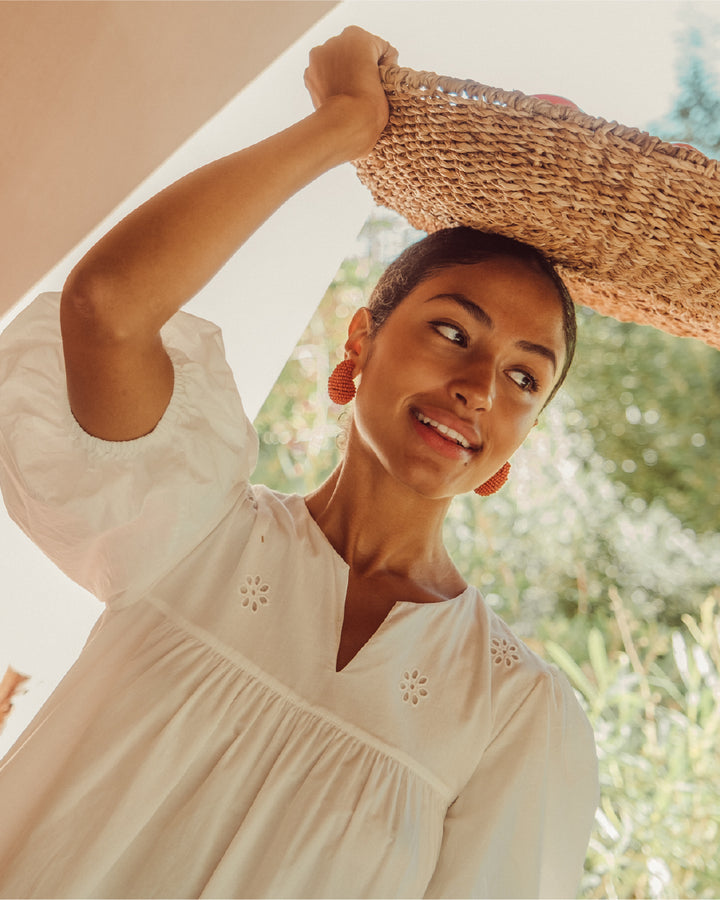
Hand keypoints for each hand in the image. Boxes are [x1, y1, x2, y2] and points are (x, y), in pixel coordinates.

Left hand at [304, 25, 398, 158]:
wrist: (345, 124)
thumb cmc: (370, 104)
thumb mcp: (389, 80)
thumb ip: (382, 64)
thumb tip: (374, 69)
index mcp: (358, 36)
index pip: (378, 48)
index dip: (384, 65)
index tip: (383, 82)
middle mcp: (335, 41)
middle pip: (354, 51)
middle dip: (360, 65)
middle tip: (366, 88)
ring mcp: (319, 57)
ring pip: (336, 60)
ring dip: (343, 71)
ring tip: (351, 94)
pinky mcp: (309, 74)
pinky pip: (323, 73)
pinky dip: (329, 81)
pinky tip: (337, 96)